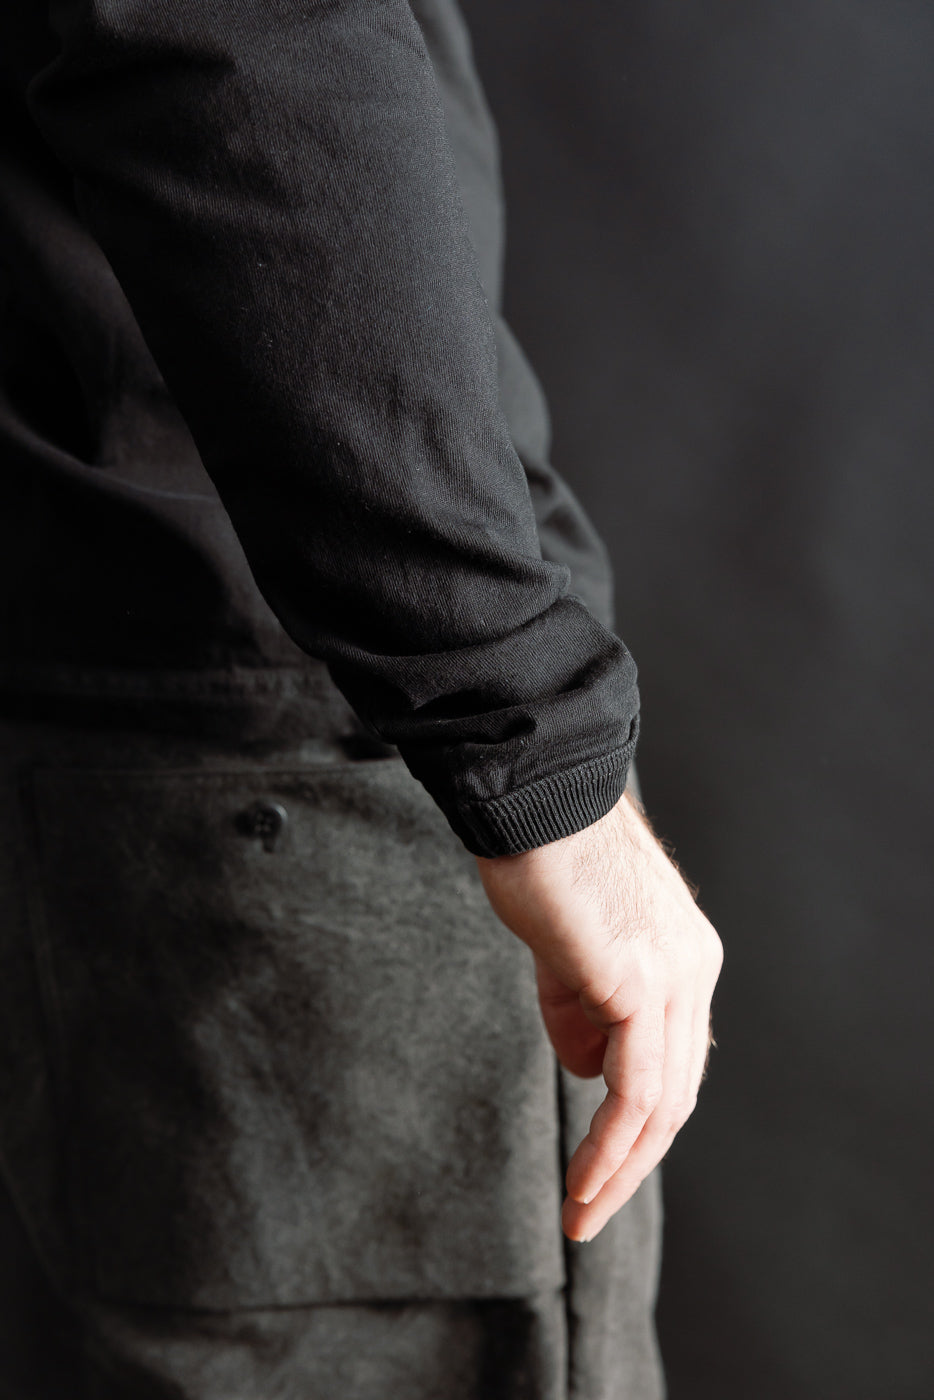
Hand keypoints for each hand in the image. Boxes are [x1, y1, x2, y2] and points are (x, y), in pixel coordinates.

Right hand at [475, 789, 721, 1241]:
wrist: (532, 797)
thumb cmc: (541, 860)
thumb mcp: (565, 951)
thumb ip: (581, 1007)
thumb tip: (586, 1067)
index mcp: (682, 959)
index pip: (671, 1063)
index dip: (636, 1126)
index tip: (597, 1171)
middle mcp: (692, 969)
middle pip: (676, 1094)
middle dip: (631, 1164)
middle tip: (587, 1213)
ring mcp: (673, 973)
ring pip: (662, 1102)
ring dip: (620, 1168)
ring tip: (580, 1211)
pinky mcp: (640, 979)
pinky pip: (635, 1088)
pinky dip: (611, 1143)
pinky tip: (584, 1174)